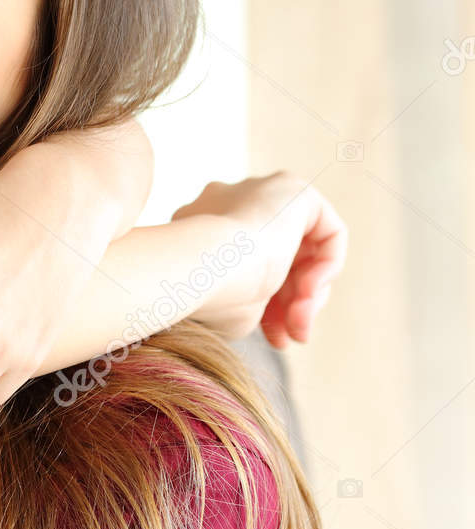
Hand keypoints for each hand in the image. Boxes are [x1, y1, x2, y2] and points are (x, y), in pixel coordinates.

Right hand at [170, 172, 347, 347]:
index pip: (250, 268)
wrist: (202, 266)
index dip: (270, 309)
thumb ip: (256, 302)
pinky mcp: (292, 188)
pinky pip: (326, 231)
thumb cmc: (209, 294)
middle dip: (290, 304)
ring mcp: (259, 192)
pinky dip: (327, 265)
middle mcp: (229, 203)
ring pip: (303, 250)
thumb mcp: (235, 307)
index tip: (273, 340)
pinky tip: (308, 289)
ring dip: (306, 295)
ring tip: (298, 325)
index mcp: (201, 227)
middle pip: (280, 260)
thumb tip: (279, 317)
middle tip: (288, 338)